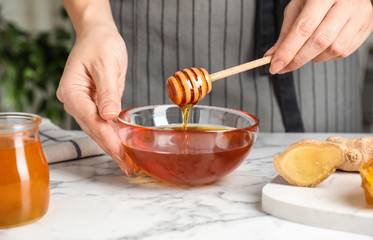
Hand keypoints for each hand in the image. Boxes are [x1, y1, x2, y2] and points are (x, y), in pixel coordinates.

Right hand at [57, 24, 138, 175]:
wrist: (98, 35)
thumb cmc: (100, 44)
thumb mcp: (105, 64)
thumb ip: (107, 91)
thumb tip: (109, 116)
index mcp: (72, 92)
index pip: (91, 121)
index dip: (107, 139)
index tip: (120, 154)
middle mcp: (76, 102)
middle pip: (94, 130)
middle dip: (111, 148)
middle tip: (128, 167)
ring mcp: (85, 104)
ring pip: (99, 129)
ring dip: (114, 145)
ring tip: (128, 163)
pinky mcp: (96, 104)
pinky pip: (105, 122)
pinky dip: (115, 134)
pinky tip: (124, 146)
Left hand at [266, 0, 372, 73]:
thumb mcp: (297, 8)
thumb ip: (286, 33)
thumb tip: (271, 56)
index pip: (304, 27)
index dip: (288, 50)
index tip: (275, 66)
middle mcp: (345, 3)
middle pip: (320, 40)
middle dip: (298, 59)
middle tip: (283, 67)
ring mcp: (360, 15)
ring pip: (333, 49)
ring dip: (314, 57)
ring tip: (305, 51)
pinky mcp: (367, 26)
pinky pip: (344, 52)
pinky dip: (327, 55)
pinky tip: (321, 48)